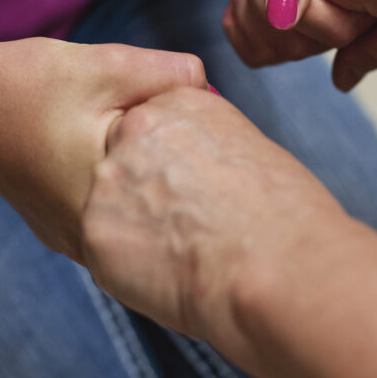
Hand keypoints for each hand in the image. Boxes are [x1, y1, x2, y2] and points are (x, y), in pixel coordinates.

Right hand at [0, 38, 207, 260]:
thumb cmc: (31, 80)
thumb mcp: (110, 64)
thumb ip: (171, 73)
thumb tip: (211, 84)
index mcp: (102, 207)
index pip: (181, 206)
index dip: (209, 174)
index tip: (225, 149)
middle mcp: (83, 238)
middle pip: (158, 222)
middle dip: (182, 187)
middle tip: (209, 154)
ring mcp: (65, 238)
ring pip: (130, 224)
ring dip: (148, 194)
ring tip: (171, 159)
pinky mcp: (54, 228)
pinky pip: (105, 220)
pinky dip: (121, 198)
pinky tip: (129, 169)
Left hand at [81, 87, 348, 351]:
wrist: (272, 264)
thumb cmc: (283, 214)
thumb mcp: (249, 149)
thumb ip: (203, 148)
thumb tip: (194, 171)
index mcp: (176, 103)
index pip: (152, 127)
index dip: (170, 165)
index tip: (191, 189)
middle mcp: (132, 131)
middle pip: (123, 162)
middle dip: (144, 193)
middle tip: (183, 225)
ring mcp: (107, 181)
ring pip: (109, 208)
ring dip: (135, 230)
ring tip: (181, 252)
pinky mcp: (93, 230)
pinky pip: (105, 250)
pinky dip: (129, 268)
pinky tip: (168, 274)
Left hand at [202, 0, 374, 65]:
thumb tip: (288, 15)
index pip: (343, 28)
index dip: (300, 2)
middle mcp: (347, 4)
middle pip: (308, 46)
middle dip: (267, 4)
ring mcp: (313, 21)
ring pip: (277, 51)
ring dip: (248, 9)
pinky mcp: (280, 29)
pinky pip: (255, 53)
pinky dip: (236, 22)